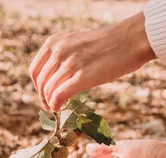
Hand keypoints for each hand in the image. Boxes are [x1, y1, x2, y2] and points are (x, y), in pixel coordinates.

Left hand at [29, 12, 155, 111]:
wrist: (130, 40)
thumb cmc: (108, 43)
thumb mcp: (78, 43)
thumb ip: (64, 56)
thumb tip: (56, 77)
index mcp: (55, 42)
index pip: (34, 70)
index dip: (37, 86)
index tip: (44, 94)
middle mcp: (59, 51)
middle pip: (41, 82)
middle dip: (43, 98)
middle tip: (49, 107)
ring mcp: (71, 63)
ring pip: (49, 90)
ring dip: (49, 104)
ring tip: (56, 109)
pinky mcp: (83, 76)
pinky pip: (60, 95)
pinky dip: (56, 105)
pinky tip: (59, 109)